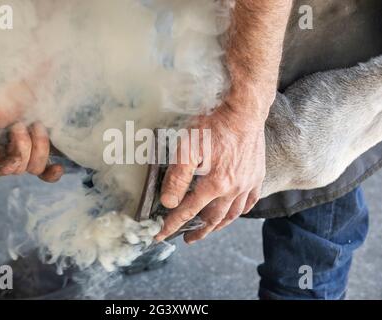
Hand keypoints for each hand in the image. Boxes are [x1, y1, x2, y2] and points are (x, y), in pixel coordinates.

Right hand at [0, 79, 63, 182]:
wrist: (36, 84)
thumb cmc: (9, 95)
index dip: (6, 164)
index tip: (13, 151)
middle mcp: (7, 155)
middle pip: (19, 169)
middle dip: (24, 145)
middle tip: (21, 123)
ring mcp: (28, 156)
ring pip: (36, 168)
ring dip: (40, 145)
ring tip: (37, 125)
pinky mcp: (46, 153)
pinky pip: (48, 175)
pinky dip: (52, 174)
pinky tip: (58, 167)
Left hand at [155, 88, 268, 242]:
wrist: (244, 110)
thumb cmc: (214, 125)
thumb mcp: (187, 148)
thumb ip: (177, 178)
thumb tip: (169, 202)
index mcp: (215, 184)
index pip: (188, 212)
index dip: (172, 225)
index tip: (161, 236)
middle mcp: (233, 188)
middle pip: (213, 218)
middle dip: (198, 231)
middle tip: (187, 238)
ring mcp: (247, 183)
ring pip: (232, 213)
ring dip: (218, 225)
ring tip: (208, 230)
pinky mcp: (257, 174)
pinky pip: (250, 201)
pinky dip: (240, 211)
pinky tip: (235, 212)